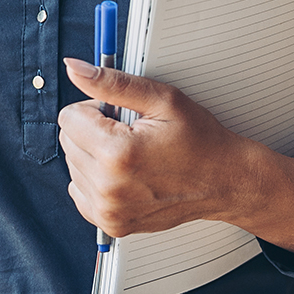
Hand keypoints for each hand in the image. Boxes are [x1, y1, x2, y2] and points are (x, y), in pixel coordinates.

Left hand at [59, 59, 293, 256]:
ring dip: (94, 156)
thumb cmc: (201, 141)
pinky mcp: (111, 223)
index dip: (95, 108)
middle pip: (67, 141)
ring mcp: (109, 210)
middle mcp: (109, 187)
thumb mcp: (162, 100)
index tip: (121, 115)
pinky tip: (125, 175)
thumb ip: (112, 82)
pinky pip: (80, 192)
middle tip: (131, 134)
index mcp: (118, 154)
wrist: (225, 182)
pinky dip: (96, 180)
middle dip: (93, 130)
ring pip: (72, 166)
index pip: (68, 118)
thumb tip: (74, 69)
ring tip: (133, 155)